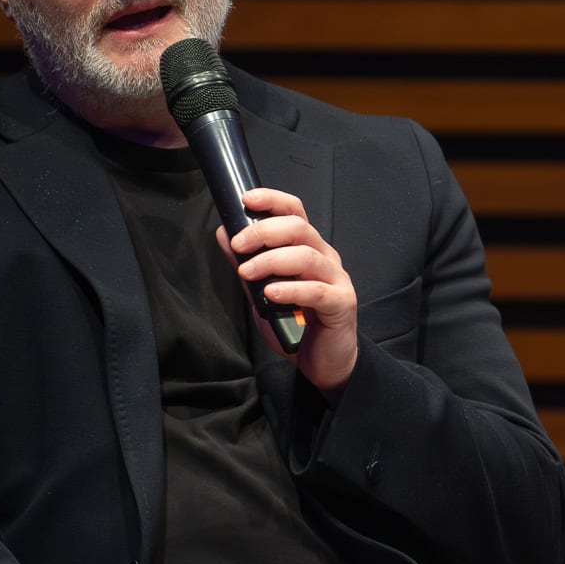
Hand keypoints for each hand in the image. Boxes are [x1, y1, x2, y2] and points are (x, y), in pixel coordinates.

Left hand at [218, 187, 357, 400]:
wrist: (325, 363)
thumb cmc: (296, 325)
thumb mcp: (262, 292)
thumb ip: (246, 265)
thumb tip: (223, 234)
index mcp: (309, 249)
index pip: (295, 213)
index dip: (273, 200)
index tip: (247, 200)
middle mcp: (326, 258)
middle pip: (299, 228)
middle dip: (264, 232)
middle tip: (238, 245)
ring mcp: (337, 280)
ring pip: (306, 256)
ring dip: (271, 260)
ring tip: (247, 273)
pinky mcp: (342, 303)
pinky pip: (316, 290)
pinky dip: (290, 289)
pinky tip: (270, 294)